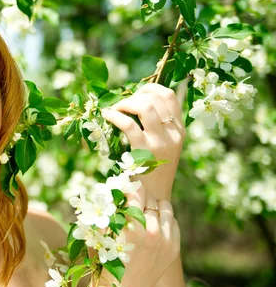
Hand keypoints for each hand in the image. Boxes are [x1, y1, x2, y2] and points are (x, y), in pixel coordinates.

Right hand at [92, 184, 180, 286]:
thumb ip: (109, 208)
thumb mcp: (100, 231)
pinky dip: (163, 220)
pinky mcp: (174, 247)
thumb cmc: (104, 259)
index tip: (128, 181)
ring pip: (165, 207)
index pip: (137, 191)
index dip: (131, 184)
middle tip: (133, 198)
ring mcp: (166, 240)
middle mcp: (152, 231)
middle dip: (140, 196)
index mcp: (132, 226)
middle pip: (151, 197)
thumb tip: (116, 185)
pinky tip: (152, 225)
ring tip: (144, 211)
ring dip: (154, 206)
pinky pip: (172, 222)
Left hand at [101, 83, 185, 200]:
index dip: (149, 88)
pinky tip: (107, 115)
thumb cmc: (153, 170)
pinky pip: (128, 124)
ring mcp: (160, 142)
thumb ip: (156, 126)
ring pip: (144, 106)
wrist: (155, 197)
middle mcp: (173, 133)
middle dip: (134, 95)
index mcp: (179, 129)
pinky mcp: (144, 151)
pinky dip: (115, 115)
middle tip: (122, 104)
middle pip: (155, 97)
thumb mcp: (164, 145)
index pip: (169, 95)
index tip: (136, 93)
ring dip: (125, 102)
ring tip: (114, 109)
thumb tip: (134, 103)